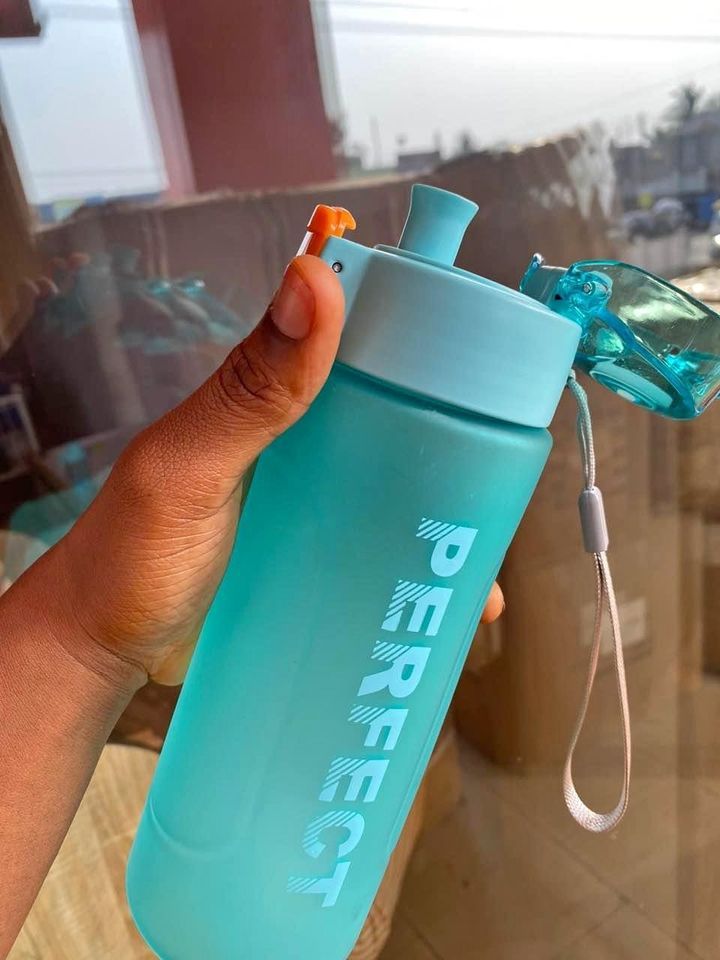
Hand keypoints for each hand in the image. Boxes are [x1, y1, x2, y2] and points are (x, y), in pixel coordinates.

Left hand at [30, 255, 503, 689]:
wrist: (101, 653)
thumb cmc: (129, 559)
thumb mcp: (190, 471)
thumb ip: (248, 390)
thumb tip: (315, 277)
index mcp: (273, 393)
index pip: (363, 337)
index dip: (428, 331)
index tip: (499, 352)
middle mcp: (303, 438)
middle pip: (399, 420)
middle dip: (458, 442)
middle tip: (504, 481)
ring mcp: (315, 504)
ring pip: (401, 492)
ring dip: (448, 517)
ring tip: (487, 563)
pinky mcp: (318, 559)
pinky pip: (383, 550)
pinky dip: (422, 568)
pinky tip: (457, 606)